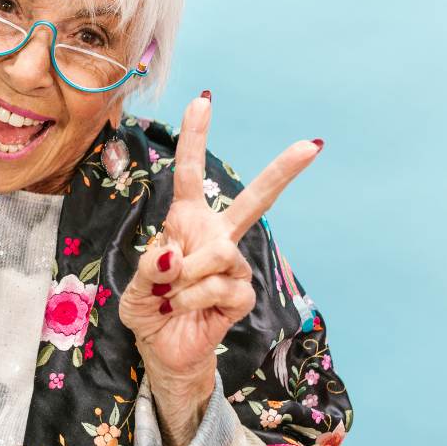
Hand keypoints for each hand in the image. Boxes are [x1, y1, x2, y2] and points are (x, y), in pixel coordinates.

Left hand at [117, 92, 321, 445]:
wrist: (160, 346)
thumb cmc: (148, 306)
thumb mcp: (134, 283)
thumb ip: (149, 265)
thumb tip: (174, 254)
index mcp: (185, 221)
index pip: (189, 174)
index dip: (195, 136)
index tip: (202, 99)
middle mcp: (215, 236)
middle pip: (255, 201)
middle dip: (282, 172)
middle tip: (312, 145)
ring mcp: (232, 265)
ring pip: (217, 254)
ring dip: (183, 278)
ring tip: (170, 294)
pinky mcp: (242, 294)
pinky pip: (220, 286)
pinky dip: (193, 298)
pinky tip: (188, 308)